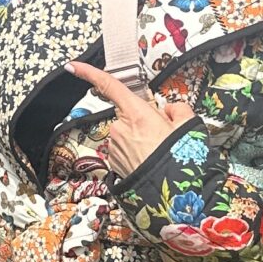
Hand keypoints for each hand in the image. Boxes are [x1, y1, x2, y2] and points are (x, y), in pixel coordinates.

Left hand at [65, 62, 186, 176]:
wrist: (170, 195)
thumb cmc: (178, 161)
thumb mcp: (189, 126)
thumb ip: (178, 110)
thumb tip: (170, 109)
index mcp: (136, 113)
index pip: (108, 86)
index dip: (88, 73)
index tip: (73, 66)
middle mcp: (119, 128)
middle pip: (128, 115)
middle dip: (143, 121)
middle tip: (163, 135)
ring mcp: (114, 146)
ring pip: (127, 133)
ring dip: (140, 139)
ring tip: (159, 152)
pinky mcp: (114, 162)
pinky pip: (124, 149)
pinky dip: (136, 153)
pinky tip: (149, 161)